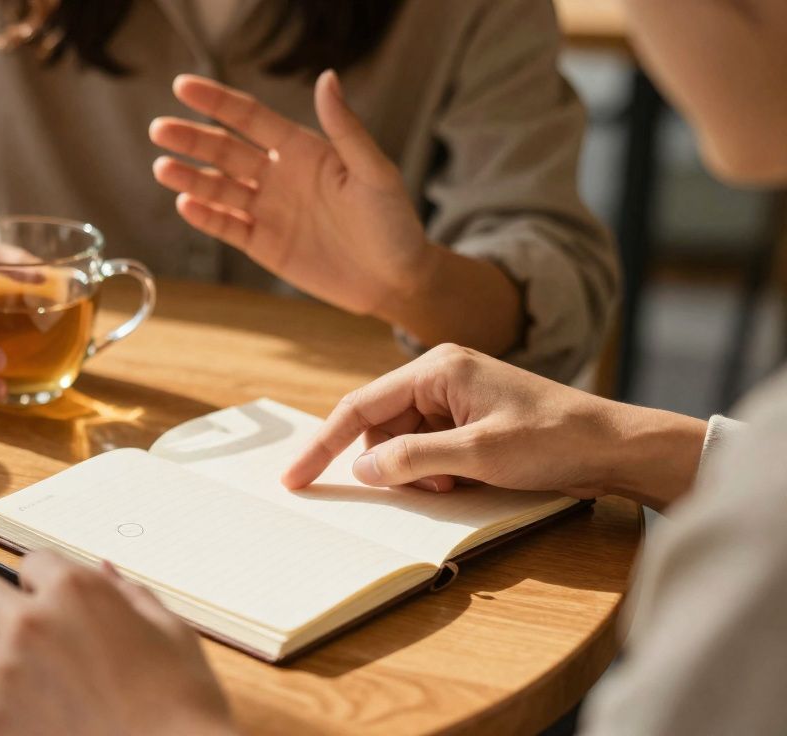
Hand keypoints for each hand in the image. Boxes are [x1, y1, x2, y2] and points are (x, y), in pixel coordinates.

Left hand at [0, 552, 234, 735]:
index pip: (31, 561)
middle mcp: (31, 621)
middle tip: (19, 630)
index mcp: (77, 590)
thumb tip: (104, 572)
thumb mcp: (171, 633)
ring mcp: (3, 669)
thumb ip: (130, 595)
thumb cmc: (180, 708)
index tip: (48, 601)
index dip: (43, 583)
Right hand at [150, 72, 436, 318]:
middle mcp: (279, 176)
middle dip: (192, 140)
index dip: (217, 102)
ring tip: (162, 167)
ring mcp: (268, 211)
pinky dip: (206, 217)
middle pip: (225, 152)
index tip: (183, 86)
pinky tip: (185, 205)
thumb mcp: (374, 172)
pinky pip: (227, 228)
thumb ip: (346, 129)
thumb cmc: (393, 221)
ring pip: (219, 189)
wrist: (394, 280)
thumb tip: (327, 77)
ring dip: (190, 178)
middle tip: (160, 129)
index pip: (250, 118)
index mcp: (303, 150)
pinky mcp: (263, 245)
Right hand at [282, 344, 708, 508]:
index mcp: (437, 368)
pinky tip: (465, 481)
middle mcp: (441, 374)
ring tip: (457, 484)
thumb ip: (414, 459)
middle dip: (390, 463)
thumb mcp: (478, 455)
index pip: (360, 406)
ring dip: (417, 472)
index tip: (295, 478)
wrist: (615, 446)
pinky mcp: (469, 417)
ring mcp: (455, 395)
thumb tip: (363, 470)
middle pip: (380, 425)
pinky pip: (428, 447)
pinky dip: (435, 471)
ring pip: (403, 441)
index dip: (323, 444)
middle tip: (428, 489)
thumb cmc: (554, 440)